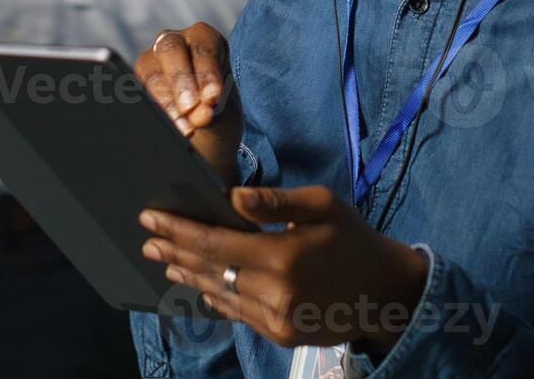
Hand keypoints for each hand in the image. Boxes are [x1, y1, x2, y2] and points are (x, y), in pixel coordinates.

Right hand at [135, 23, 240, 182]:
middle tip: (191, 109)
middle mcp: (175, 43)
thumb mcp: (224, 114)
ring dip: (165, 100)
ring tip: (182, 127)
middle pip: (171, 49)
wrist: (201, 141)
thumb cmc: (217, 118)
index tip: (212, 99)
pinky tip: (163, 125)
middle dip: (181, 80)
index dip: (207, 72)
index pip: (203, 47)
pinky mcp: (135, 83)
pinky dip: (149, 108)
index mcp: (205, 39)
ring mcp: (151, 61)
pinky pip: (135, 90)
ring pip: (149, 69)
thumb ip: (213, 111)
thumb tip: (200, 114)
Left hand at [140, 186, 427, 352]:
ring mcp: (277, 318)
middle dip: (175, 250)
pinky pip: (238, 313)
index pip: (216, 243)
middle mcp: (276, 291)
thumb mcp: (324, 205)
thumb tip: (233, 198)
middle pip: (211, 269)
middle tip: (148, 238)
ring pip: (221, 293)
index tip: (151, 218)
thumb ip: (277, 201)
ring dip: (190, 275)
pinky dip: (217, 295)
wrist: (386, 292)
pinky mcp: (280, 335)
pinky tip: (202, 283)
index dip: (179, 230)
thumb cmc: (353, 238)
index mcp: (285, 255)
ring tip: (165, 259)